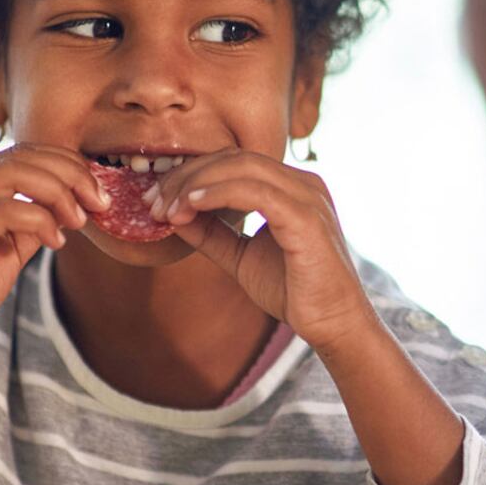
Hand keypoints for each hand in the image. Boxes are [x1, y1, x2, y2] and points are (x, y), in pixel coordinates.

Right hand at [0, 143, 107, 368]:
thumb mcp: (9, 249)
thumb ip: (33, 222)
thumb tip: (71, 205)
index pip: (20, 153)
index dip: (65, 164)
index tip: (96, 192)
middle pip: (20, 155)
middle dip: (69, 174)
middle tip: (98, 202)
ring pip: (12, 173)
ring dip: (58, 192)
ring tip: (79, 219)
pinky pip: (2, 210)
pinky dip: (38, 219)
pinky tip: (56, 240)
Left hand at [149, 149, 373, 350]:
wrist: (333, 325)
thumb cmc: (294, 291)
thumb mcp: (241, 257)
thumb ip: (212, 233)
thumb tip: (174, 213)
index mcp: (291, 188)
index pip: (233, 163)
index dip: (190, 175)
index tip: (156, 201)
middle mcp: (303, 183)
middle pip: (233, 159)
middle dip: (186, 177)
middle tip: (151, 203)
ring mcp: (307, 196)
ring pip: (241, 169)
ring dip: (195, 184)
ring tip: (166, 209)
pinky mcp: (306, 217)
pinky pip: (255, 191)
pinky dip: (217, 193)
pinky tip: (190, 206)